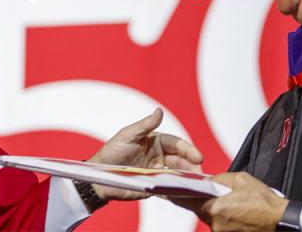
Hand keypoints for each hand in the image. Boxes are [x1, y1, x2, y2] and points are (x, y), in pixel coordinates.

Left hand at [88, 108, 202, 200]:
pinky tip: (187, 190)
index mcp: (155, 142)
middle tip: (201, 171)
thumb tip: (159, 110)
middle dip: (192, 165)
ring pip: (178, 174)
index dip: (188, 149)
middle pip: (181, 160)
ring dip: (189, 177)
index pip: (176, 144)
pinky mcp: (154, 186)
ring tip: (198, 182)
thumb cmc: (112, 151)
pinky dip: (179, 188)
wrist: (100, 175)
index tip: (198, 156)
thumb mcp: (128, 134)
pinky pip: (170, 187)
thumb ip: (145, 125)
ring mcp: (157, 171)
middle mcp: (159, 156)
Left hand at [172, 172, 288, 231]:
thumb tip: (207, 179)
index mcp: (215, 208)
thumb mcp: (239, 180)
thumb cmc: (264, 202)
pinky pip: (219, 222)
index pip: (186, 200)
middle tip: (193, 188)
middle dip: (195, 198)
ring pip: (208, 216)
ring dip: (211, 206)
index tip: (164, 189)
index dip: (175, 193)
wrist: (283, 223)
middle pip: (197, 208)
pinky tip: (231, 208)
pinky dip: (221, 214)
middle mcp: (215, 224)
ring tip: (224, 198)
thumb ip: (218, 179)